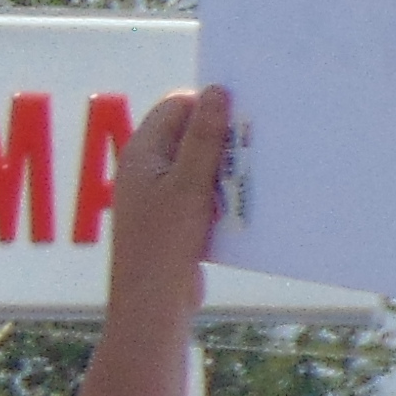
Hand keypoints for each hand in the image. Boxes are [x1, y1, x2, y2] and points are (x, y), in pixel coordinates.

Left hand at [105, 86, 229, 303]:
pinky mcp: (175, 218)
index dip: (208, 107)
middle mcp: (147, 168)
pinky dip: (223, 196)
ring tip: (248, 183)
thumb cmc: (164, 242)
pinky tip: (241, 209)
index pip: (176, 107)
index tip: (243, 117)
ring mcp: (160, 194)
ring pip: (201, 166)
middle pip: (190, 134)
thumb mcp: (189, 184)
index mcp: (142, 151)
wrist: (153, 303)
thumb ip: (204, 138)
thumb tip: (217, 92)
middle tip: (253, 148)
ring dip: (226, 171)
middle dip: (223, 140)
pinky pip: (204, 193)